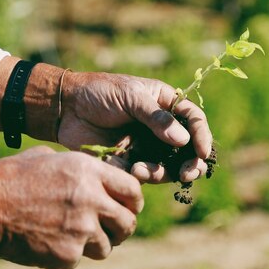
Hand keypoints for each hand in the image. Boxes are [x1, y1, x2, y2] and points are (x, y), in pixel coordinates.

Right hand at [0, 146, 142, 268]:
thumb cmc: (11, 178)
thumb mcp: (47, 157)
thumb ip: (79, 168)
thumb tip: (100, 179)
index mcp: (88, 171)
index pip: (133, 190)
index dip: (133, 201)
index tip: (127, 207)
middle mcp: (91, 199)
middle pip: (128, 223)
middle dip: (121, 228)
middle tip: (110, 230)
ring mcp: (81, 230)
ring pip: (107, 247)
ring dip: (95, 244)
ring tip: (72, 236)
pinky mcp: (67, 255)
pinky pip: (79, 259)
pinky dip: (67, 255)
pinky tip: (48, 242)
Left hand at [59, 72, 211, 183]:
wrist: (66, 108)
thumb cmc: (99, 93)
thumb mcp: (130, 97)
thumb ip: (156, 117)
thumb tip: (184, 140)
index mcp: (165, 104)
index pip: (193, 120)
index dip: (202, 136)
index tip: (202, 152)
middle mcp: (160, 127)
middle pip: (187, 150)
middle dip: (191, 164)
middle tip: (187, 174)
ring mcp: (146, 145)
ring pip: (167, 167)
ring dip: (162, 174)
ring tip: (142, 170)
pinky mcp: (129, 161)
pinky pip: (143, 174)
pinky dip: (140, 175)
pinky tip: (127, 167)